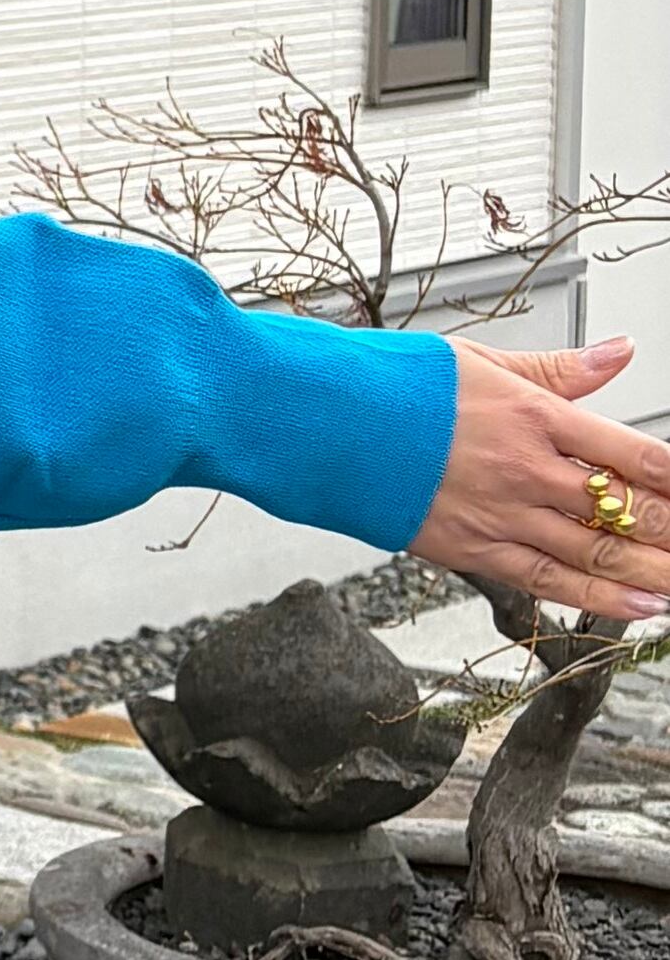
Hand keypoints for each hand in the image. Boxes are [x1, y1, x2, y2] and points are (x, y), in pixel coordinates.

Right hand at [411, 335, 669, 621]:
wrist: (322, 423)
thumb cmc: (394, 388)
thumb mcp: (481, 361)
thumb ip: (558, 369)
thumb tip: (618, 353)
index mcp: (534, 416)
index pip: (633, 454)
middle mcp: (525, 471)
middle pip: (625, 511)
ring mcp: (500, 516)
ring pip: (597, 554)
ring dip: (652, 572)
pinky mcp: (472, 549)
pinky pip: (549, 581)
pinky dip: (600, 599)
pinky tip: (639, 606)